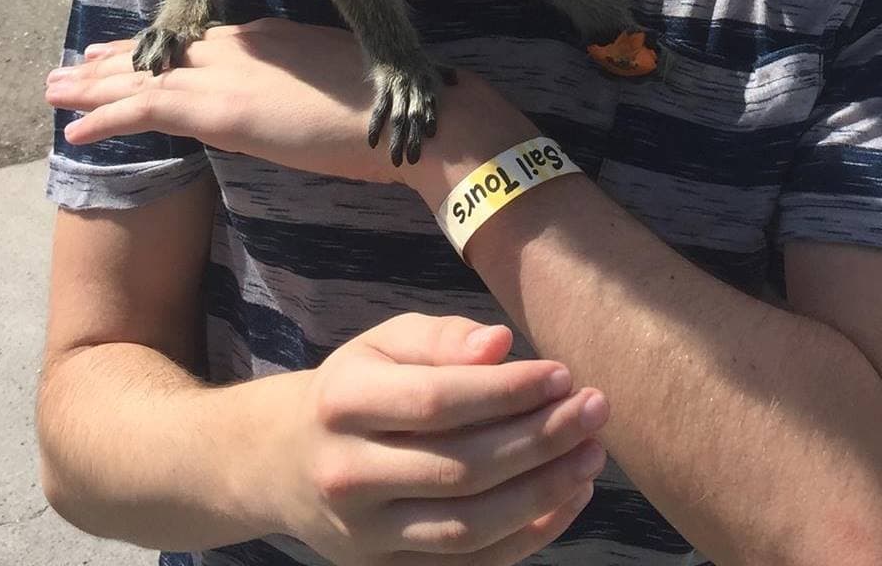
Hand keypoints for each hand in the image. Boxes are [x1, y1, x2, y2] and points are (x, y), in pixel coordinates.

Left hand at [47, 20, 540, 197]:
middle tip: (69, 66)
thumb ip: (299, 83)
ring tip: (53, 92)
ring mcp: (229, 74)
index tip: (127, 52)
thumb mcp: (334, 82)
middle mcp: (242, 46)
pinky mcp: (219, 108)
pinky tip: (74, 133)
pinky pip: (145, 109)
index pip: (200, 41)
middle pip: (163, 50)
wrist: (406, 117)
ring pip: (143, 74)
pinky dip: (105, 119)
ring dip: (93, 85)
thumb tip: (281, 100)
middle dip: (113, 60)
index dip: (158, 48)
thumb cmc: (387, 106)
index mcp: (271, 38)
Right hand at [267, 313, 608, 563]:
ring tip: (591, 454)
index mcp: (344, 403)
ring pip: (468, 525)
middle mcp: (348, 474)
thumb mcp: (386, 342)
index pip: (438, 402)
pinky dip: (528, 536)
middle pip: (460, 467)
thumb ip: (443, 338)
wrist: (286, 462)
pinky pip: (469, 563)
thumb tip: (501, 345)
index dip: (507, 391)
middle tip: (595, 409)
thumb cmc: (357, 388)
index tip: (563, 374)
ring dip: (542, 492)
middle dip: (540, 439)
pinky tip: (569, 497)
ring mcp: (365, 534)